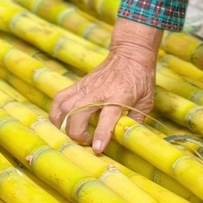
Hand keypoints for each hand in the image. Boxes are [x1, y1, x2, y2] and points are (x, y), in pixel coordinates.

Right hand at [49, 19, 162, 151]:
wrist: (129, 53)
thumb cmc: (140, 78)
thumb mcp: (146, 101)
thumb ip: (136, 120)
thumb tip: (128, 139)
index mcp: (119, 96)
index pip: (107, 118)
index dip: (101, 135)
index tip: (97, 148)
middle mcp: (98, 92)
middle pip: (77, 113)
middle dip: (76, 133)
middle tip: (86, 141)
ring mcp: (85, 87)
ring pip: (64, 107)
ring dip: (63, 124)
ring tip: (71, 133)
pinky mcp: (78, 84)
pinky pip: (60, 99)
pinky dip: (56, 112)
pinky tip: (61, 122)